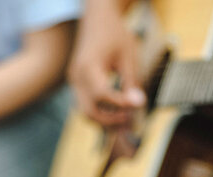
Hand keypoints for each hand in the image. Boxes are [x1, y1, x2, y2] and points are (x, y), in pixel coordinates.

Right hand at [68, 0, 145, 126]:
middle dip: (111, 120)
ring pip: (85, 113)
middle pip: (89, 111)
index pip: (101, 94)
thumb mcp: (128, 55)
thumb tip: (138, 103)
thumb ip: (131, 81)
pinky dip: (101, 112)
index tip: (138, 103)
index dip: (120, 104)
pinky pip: (86, 105)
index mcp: (88, 66)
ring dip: (105, 120)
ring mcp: (74, 82)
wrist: (97, 19)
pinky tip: (117, 111)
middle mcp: (77, 76)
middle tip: (131, 117)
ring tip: (125, 117)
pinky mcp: (77, 85)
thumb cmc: (114, 33)